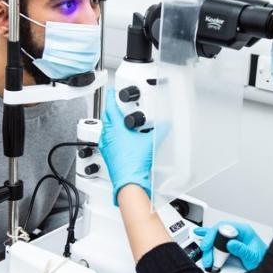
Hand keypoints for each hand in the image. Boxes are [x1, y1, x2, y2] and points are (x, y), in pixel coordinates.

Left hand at [99, 89, 153, 204]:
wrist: (129, 181)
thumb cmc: (134, 163)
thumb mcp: (150, 142)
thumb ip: (160, 130)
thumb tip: (166, 124)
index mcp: (115, 128)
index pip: (110, 107)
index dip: (111, 97)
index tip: (112, 91)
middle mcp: (108, 135)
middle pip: (106, 117)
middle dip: (111, 109)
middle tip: (117, 105)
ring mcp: (107, 146)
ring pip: (106, 129)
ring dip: (112, 123)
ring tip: (121, 121)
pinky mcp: (108, 155)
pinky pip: (108, 140)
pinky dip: (113, 135)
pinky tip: (122, 139)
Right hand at [194, 221, 267, 270]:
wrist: (268, 267)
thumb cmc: (263, 259)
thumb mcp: (253, 255)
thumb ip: (242, 249)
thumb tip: (230, 244)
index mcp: (244, 230)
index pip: (224, 227)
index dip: (214, 235)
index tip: (209, 244)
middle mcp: (237, 232)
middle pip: (218, 232)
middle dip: (209, 241)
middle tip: (205, 250)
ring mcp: (234, 238)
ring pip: (216, 236)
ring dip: (208, 243)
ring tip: (203, 251)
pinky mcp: (231, 245)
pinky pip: (217, 240)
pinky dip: (209, 239)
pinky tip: (201, 235)